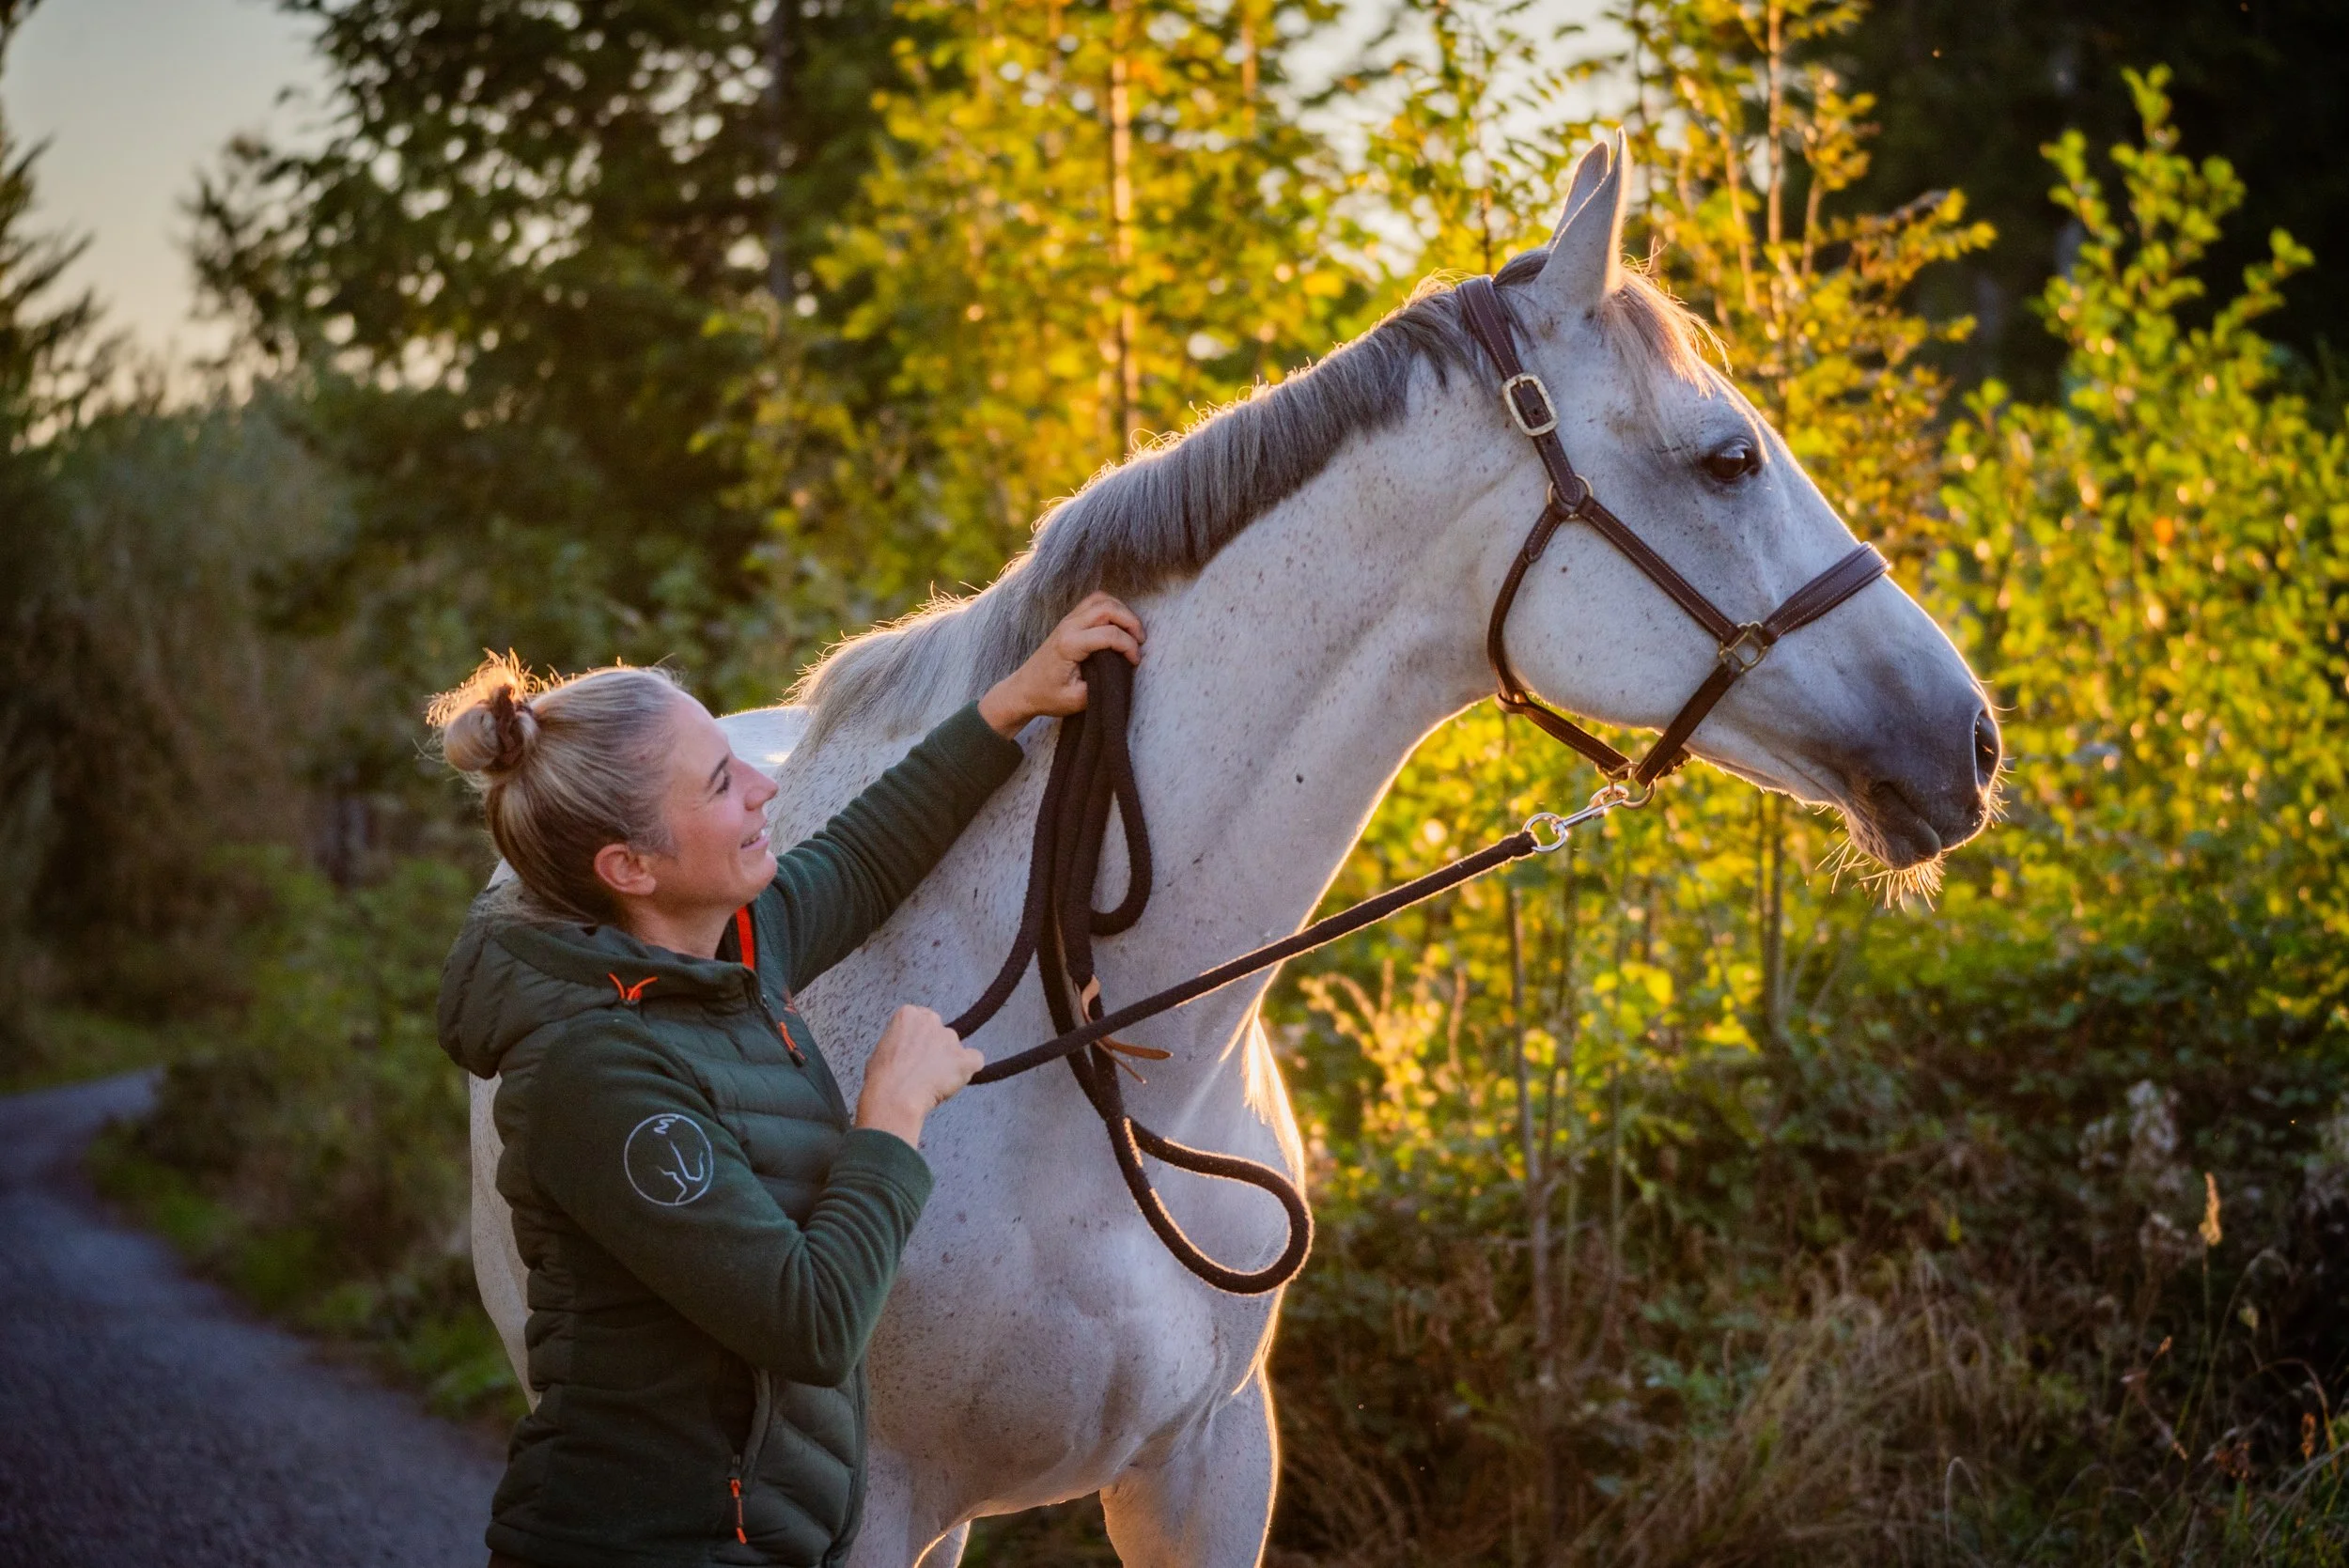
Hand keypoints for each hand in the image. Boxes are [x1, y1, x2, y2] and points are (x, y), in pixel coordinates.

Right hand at [855, 1005, 983, 1149]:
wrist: (894, 1097)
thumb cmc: (881, 1079)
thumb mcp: (883, 1049)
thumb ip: (900, 1042)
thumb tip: (907, 1052)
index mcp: (909, 1014)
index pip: (922, 1020)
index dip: (920, 1039)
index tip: (915, 1053)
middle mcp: (932, 1020)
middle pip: (940, 1032)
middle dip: (936, 1048)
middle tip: (924, 1069)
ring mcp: (950, 1038)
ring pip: (956, 1049)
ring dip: (949, 1062)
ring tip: (933, 1083)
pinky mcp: (965, 1058)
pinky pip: (976, 1061)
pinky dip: (968, 1071)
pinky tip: (954, 1082)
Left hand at [976, 592, 1143, 736]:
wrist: (1024, 690)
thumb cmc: (1047, 696)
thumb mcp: (1076, 699)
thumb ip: (1101, 685)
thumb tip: (1121, 672)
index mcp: (1070, 645)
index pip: (1110, 634)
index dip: (1129, 647)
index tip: (1135, 662)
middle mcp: (1068, 627)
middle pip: (1108, 608)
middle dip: (1131, 622)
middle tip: (1141, 641)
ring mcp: (1068, 620)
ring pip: (1101, 599)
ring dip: (1122, 611)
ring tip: (1132, 632)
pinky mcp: (1069, 621)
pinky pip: (1093, 602)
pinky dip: (1111, 607)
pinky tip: (1118, 625)